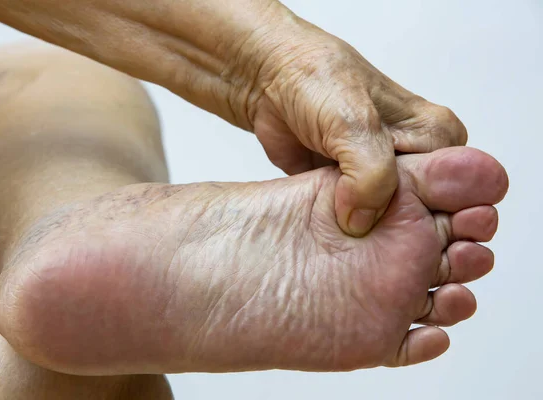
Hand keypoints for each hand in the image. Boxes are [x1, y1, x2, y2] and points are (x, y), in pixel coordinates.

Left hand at [0, 0, 466, 237]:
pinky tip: (321, 253)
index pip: (454, 155)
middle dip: (422, 223)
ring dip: (372, 234)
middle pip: (423, 182)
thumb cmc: (260, 39)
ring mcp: (332, 140)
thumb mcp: (316, 93)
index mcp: (390, 99)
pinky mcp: (298, 155)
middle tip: (412, 269)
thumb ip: (356, 151)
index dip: (460, 196)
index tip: (449, 239)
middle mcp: (368, 120)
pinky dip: (330, 228)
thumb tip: (370, 213)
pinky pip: (327, 200)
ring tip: (367, 275)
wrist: (195, 30)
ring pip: (374, 197)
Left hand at [239, 18, 467, 235]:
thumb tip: (361, 224)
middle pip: (422, 213)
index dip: (433, 218)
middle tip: (375, 248)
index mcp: (436, 136)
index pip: (456, 192)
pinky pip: (355, 222)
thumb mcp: (355, 124)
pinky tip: (332, 240)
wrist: (271, 81)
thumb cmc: (319, 83)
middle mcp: (414, 159)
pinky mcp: (350, 192)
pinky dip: (342, 231)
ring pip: (386, 222)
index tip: (409, 239)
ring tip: (350, 245)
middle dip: (400, 232)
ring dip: (368, 235)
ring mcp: (381, 178)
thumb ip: (372, 177)